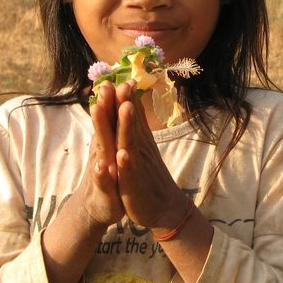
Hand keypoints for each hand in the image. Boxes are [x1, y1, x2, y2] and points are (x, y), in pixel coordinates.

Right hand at [68, 81, 130, 229]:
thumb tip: (117, 103)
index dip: (112, 98)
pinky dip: (102, 172)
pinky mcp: (103, 190)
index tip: (115, 76)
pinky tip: (103, 165)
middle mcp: (102, 152)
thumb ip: (114, 128)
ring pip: (101, 149)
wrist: (99, 207)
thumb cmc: (112, 175)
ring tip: (99, 112)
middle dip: (103, 107)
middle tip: (104, 86)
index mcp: (108, 143)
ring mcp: (102, 170)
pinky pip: (102, 180)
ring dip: (100, 130)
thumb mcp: (114, 149)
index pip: (111, 117)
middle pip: (103, 126)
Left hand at [99, 80, 188, 229]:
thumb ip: (137, 124)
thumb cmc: (149, 175)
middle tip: (119, 82)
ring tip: (124, 108)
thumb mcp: (142, 147)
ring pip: (130, 144)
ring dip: (127, 126)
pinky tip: (123, 155)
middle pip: (130, 124)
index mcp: (138, 140)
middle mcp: (138, 149)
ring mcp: (137, 166)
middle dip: (124, 103)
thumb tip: (132, 100)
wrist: (164, 207)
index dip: (125, 96)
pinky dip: (127, 164)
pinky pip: (130, 173)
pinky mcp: (134, 185)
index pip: (131, 115)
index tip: (119, 75)